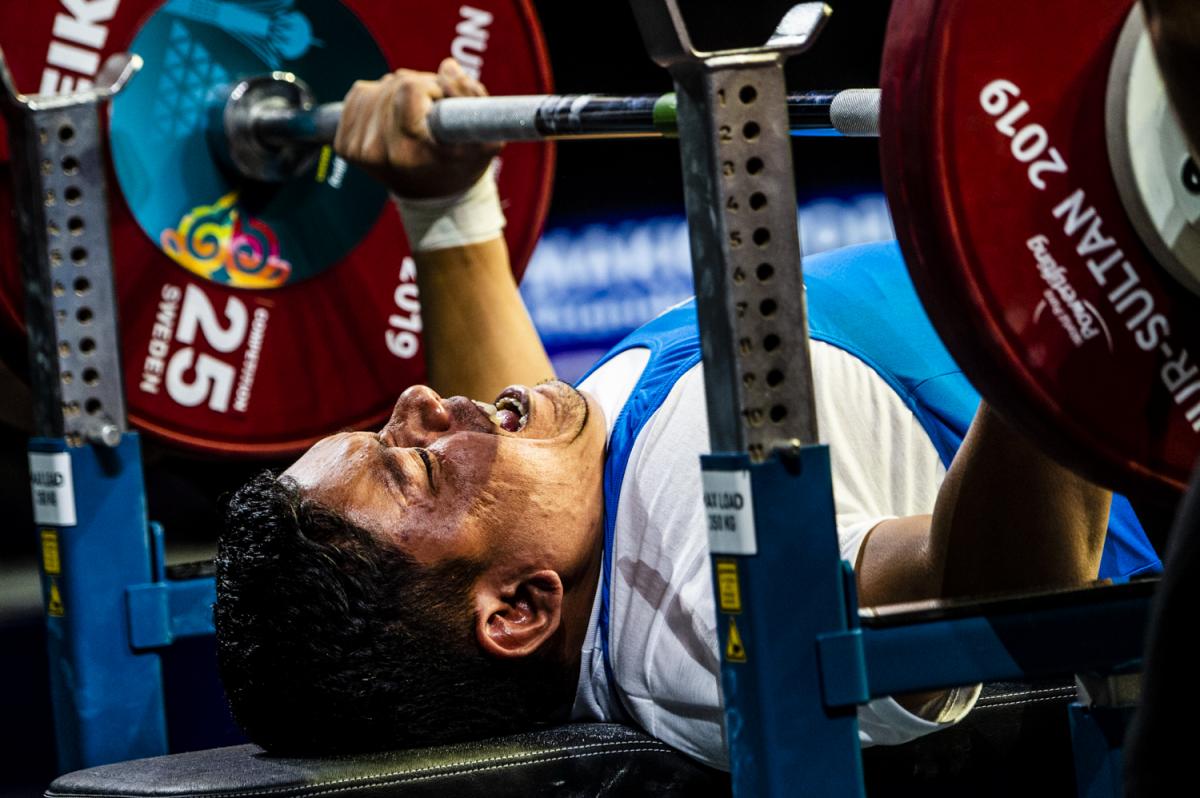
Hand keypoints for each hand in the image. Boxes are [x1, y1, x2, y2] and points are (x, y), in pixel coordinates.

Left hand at [334, 59, 500, 198]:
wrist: (435, 199)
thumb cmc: (463, 166)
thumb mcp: (485, 140)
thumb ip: (472, 99)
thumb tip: (447, 68)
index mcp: (409, 152)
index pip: (409, 87)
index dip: (432, 86)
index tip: (443, 102)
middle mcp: (377, 152)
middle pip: (393, 84)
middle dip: (418, 88)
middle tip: (433, 111)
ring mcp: (357, 150)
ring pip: (375, 87)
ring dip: (398, 93)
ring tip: (416, 116)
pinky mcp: (345, 146)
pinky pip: (358, 96)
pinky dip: (378, 98)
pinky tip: (394, 118)